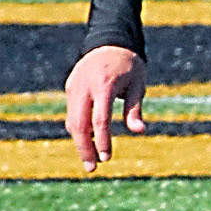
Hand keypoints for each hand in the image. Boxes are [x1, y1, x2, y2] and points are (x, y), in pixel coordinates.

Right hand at [64, 46, 146, 171]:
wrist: (110, 42)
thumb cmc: (130, 66)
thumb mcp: (138, 84)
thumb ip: (135, 109)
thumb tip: (139, 131)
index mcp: (105, 85)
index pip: (100, 119)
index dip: (102, 141)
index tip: (106, 158)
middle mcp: (85, 87)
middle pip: (79, 124)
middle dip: (84, 148)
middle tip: (92, 168)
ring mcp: (75, 87)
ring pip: (71, 120)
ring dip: (79, 142)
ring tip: (89, 160)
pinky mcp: (70, 88)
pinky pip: (71, 112)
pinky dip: (77, 129)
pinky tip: (86, 142)